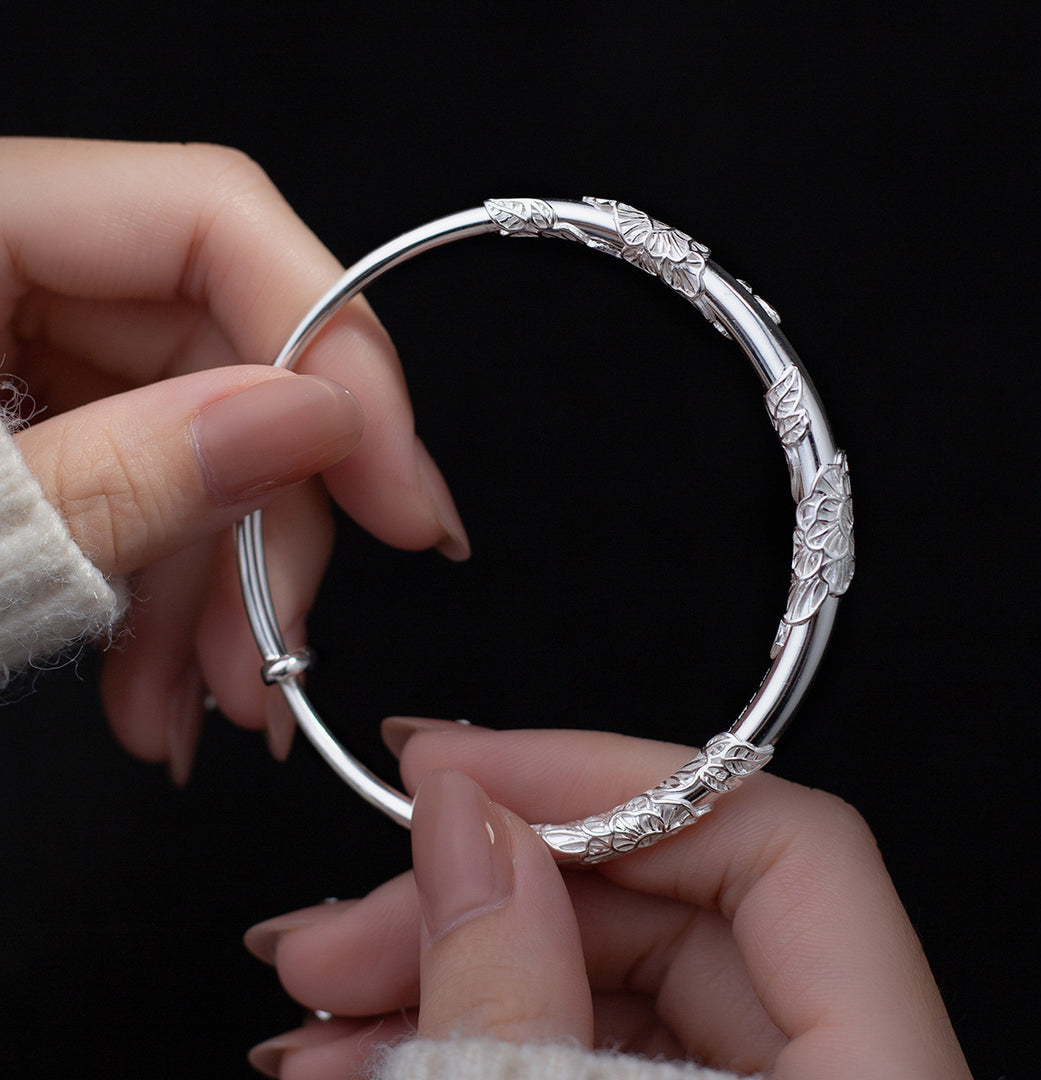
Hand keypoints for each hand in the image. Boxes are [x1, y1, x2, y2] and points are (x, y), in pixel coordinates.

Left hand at [0, 138, 467, 780]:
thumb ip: (127, 471)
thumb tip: (316, 418)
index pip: (210, 221)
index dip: (337, 353)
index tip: (403, 499)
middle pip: (218, 355)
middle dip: (272, 527)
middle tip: (284, 658)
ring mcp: (2, 349)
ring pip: (192, 442)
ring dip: (218, 593)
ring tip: (205, 710)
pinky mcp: (11, 424)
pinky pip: (135, 487)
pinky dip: (158, 599)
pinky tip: (155, 687)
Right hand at [244, 723, 972, 1078]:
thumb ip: (511, 1000)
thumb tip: (462, 823)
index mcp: (878, 1077)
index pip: (784, 843)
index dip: (615, 782)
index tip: (461, 770)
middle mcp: (840, 1079)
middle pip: (671, 906)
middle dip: (482, 894)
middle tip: (339, 918)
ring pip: (605, 983)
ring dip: (445, 976)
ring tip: (311, 1003)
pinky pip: (582, 1051)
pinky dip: (468, 1039)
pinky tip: (359, 1054)